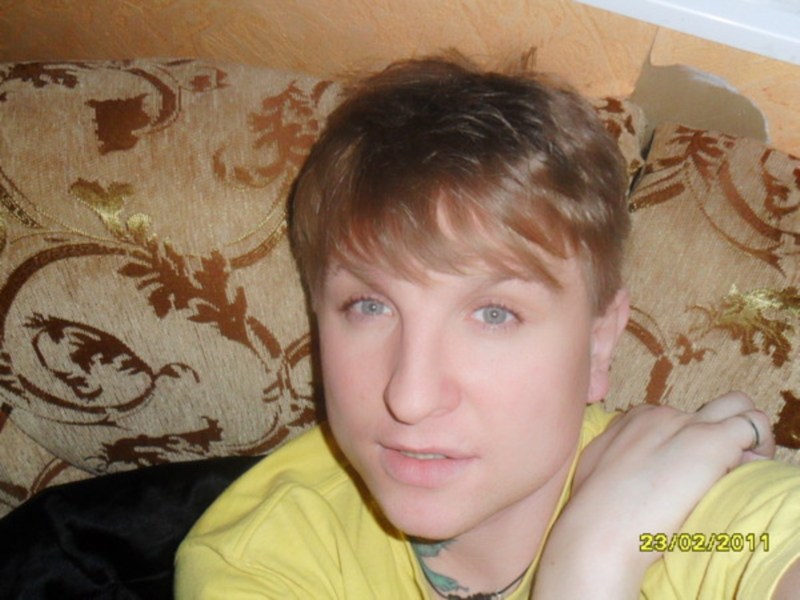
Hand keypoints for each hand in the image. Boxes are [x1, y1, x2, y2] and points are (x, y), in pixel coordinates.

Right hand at [533, 392, 774, 598]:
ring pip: (739, 407)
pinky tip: (740, 477)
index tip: (684, 473)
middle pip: (709, 410)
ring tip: (736, 472)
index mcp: (635, 419)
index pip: (677, 417)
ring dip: (745, 436)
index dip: (688, 443)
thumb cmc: (592, 508)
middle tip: (718, 472)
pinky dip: (756, 450)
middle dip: (720, 433)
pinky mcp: (712, 441)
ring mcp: (688, 425)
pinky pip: (753, 428)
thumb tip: (628, 467)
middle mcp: (662, 414)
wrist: (600, 525)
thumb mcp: (595, 467)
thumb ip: (615, 456)